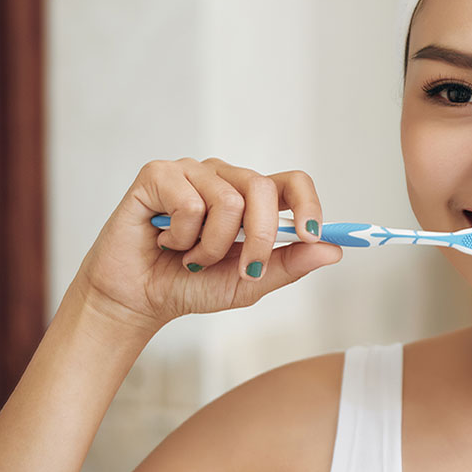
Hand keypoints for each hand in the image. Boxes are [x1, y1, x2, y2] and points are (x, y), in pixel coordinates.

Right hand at [70, 158, 341, 333]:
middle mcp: (225, 178)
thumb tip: (333, 250)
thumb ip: (289, 265)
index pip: (292, 182)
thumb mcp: (249, 284)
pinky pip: (189, 202)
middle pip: (262, 189)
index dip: (308, 203)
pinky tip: (165, 241)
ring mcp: (191, 172)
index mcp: (252, 198)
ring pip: (227, 201)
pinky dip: (181, 236)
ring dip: (210, 247)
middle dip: (256, 240)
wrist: (138, 300)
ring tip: (190, 257)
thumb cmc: (191, 285)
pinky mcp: (158, 174)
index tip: (312, 234)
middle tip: (240, 269)